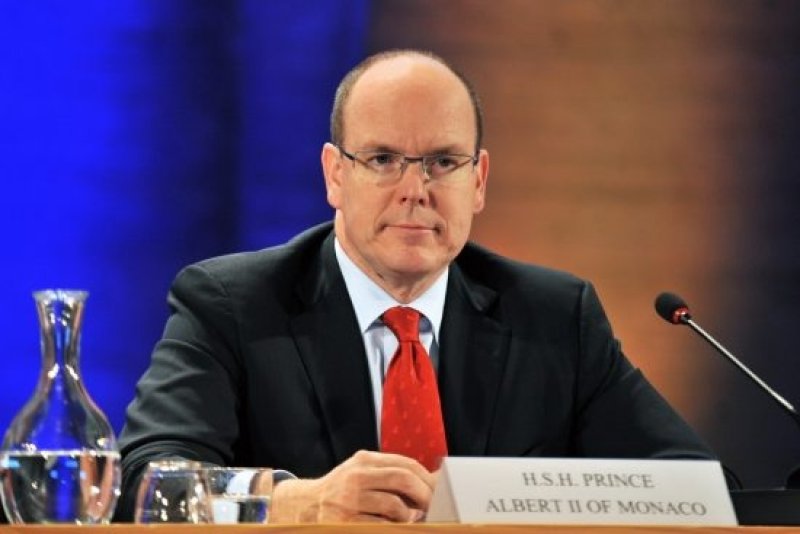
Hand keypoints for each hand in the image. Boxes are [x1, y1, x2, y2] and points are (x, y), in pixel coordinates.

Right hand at [269, 450, 436, 522]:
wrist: (303, 507)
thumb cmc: (341, 490)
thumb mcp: (362, 473)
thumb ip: (392, 473)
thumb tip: (435, 479)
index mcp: (364, 461)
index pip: (406, 464)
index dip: (427, 479)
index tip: (439, 492)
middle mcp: (356, 476)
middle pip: (403, 480)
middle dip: (425, 496)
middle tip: (433, 508)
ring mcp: (349, 500)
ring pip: (395, 507)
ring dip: (409, 517)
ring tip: (408, 520)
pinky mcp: (345, 522)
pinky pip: (382, 526)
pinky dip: (394, 528)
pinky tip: (392, 526)